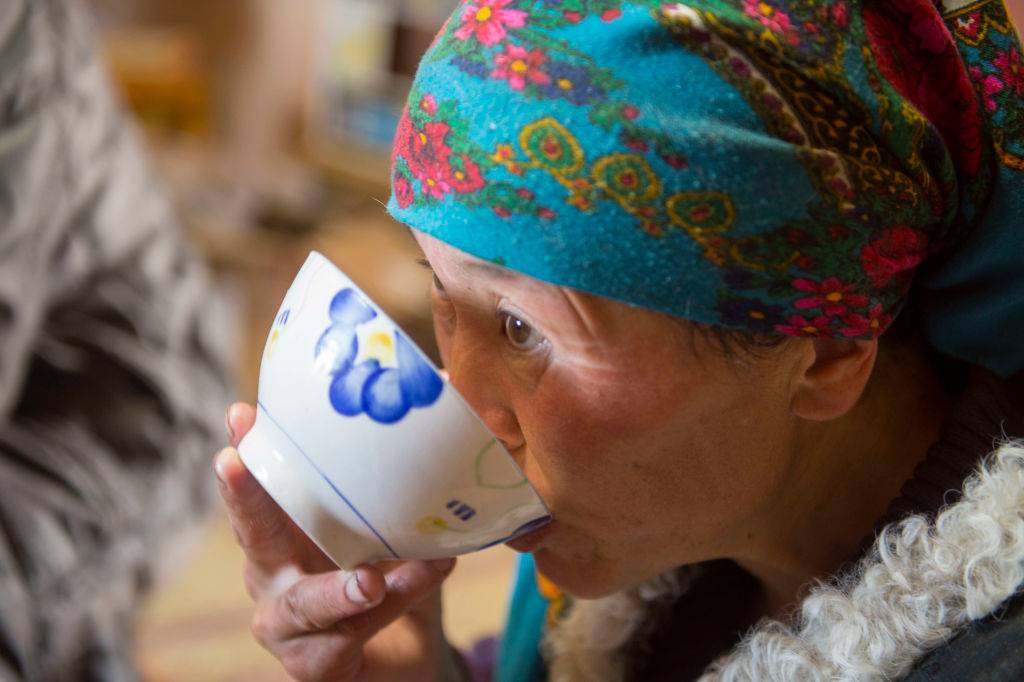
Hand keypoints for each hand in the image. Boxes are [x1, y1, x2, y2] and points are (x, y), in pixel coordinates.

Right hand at [215, 403, 462, 680]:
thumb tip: (445, 392)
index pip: (262, 487)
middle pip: (252, 535)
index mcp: (287, 534)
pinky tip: (411, 588)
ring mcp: (286, 625)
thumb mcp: (394, 524)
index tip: (239, 414)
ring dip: (344, 587)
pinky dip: (384, 611)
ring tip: (374, 578)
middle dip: (244, 497)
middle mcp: (273, 576)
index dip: (249, 450)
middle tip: (232, 462)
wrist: (410, 655)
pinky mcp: (312, 665)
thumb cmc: (391, 576)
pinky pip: (345, 639)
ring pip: (305, 602)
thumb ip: (405, 477)